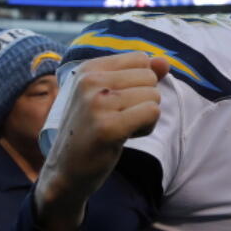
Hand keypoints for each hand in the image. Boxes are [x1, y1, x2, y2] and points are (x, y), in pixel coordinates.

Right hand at [35, 52, 169, 230]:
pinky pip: (152, 112)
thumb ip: (138, 76)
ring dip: (145, 117)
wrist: (66, 171)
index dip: (140, 83)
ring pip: (154, 96)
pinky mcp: (108, 127)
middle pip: (150, 77)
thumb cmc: (91, 132)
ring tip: (120, 128)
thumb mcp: (110, 96)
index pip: (141, 59)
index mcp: (88, 69)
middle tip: (119, 119)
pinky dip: (146, 127)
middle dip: (144, 101)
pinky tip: (125, 137)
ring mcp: (97, 103)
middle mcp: (90, 81)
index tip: (118, 102)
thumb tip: (165, 61)